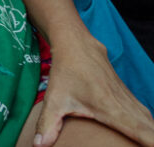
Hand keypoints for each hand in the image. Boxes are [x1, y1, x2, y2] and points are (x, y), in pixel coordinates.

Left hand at [33, 40, 153, 146]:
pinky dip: (149, 124)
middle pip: (150, 127)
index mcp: (111, 108)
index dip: (152, 140)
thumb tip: (39, 145)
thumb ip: (48, 123)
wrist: (76, 44)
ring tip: (150, 143)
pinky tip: (148, 131)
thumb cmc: (66, 72)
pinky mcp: (127, 93)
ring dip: (152, 132)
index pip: (141, 130)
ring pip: (149, 118)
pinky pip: (144, 112)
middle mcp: (125, 104)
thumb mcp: (54, 99)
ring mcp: (128, 97)